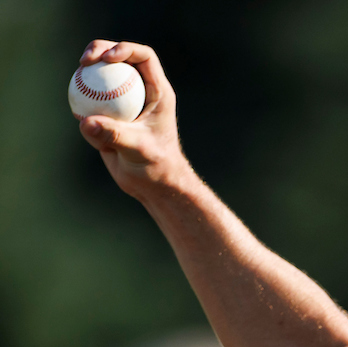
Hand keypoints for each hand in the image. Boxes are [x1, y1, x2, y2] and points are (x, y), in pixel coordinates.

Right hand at [76, 40, 192, 198]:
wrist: (151, 184)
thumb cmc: (156, 166)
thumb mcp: (138, 149)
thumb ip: (114, 134)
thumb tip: (86, 121)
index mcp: (157, 92)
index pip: (144, 57)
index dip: (125, 48)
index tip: (107, 57)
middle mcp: (139, 92)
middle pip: (118, 60)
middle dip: (98, 51)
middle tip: (84, 61)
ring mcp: (122, 103)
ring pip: (99, 79)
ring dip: (86, 81)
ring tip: (78, 91)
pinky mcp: (107, 115)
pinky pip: (89, 104)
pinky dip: (83, 110)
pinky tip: (80, 119)